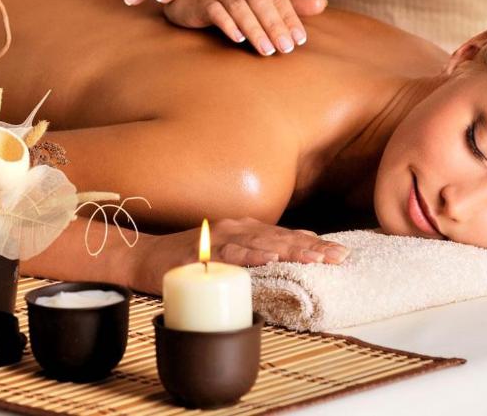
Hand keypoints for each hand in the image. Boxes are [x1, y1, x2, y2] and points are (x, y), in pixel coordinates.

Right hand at [132, 217, 349, 294]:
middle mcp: (236, 228)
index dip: (315, 244)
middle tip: (340, 257)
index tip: (342, 254)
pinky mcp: (200, 253)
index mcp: (246, 229)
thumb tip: (293, 255)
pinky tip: (268, 258)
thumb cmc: (188, 259)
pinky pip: (228, 254)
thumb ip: (257, 254)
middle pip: (281, 238)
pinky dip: (249, 255)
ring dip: (289, 250)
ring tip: (315, 258)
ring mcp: (218, 239)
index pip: (287, 236)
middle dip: (312, 248)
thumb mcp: (228, 254)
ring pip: (260, 243)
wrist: (144, 257)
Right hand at [162, 0, 326, 54]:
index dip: (290, 18)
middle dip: (275, 26)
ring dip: (255, 30)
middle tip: (286, 49)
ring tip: (267, 51)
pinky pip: (216, 11)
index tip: (300, 41)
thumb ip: (290, 3)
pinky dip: (227, 24)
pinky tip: (237, 39)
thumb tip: (323, 4)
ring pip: (240, 8)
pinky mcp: (201, 2)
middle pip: (261, 2)